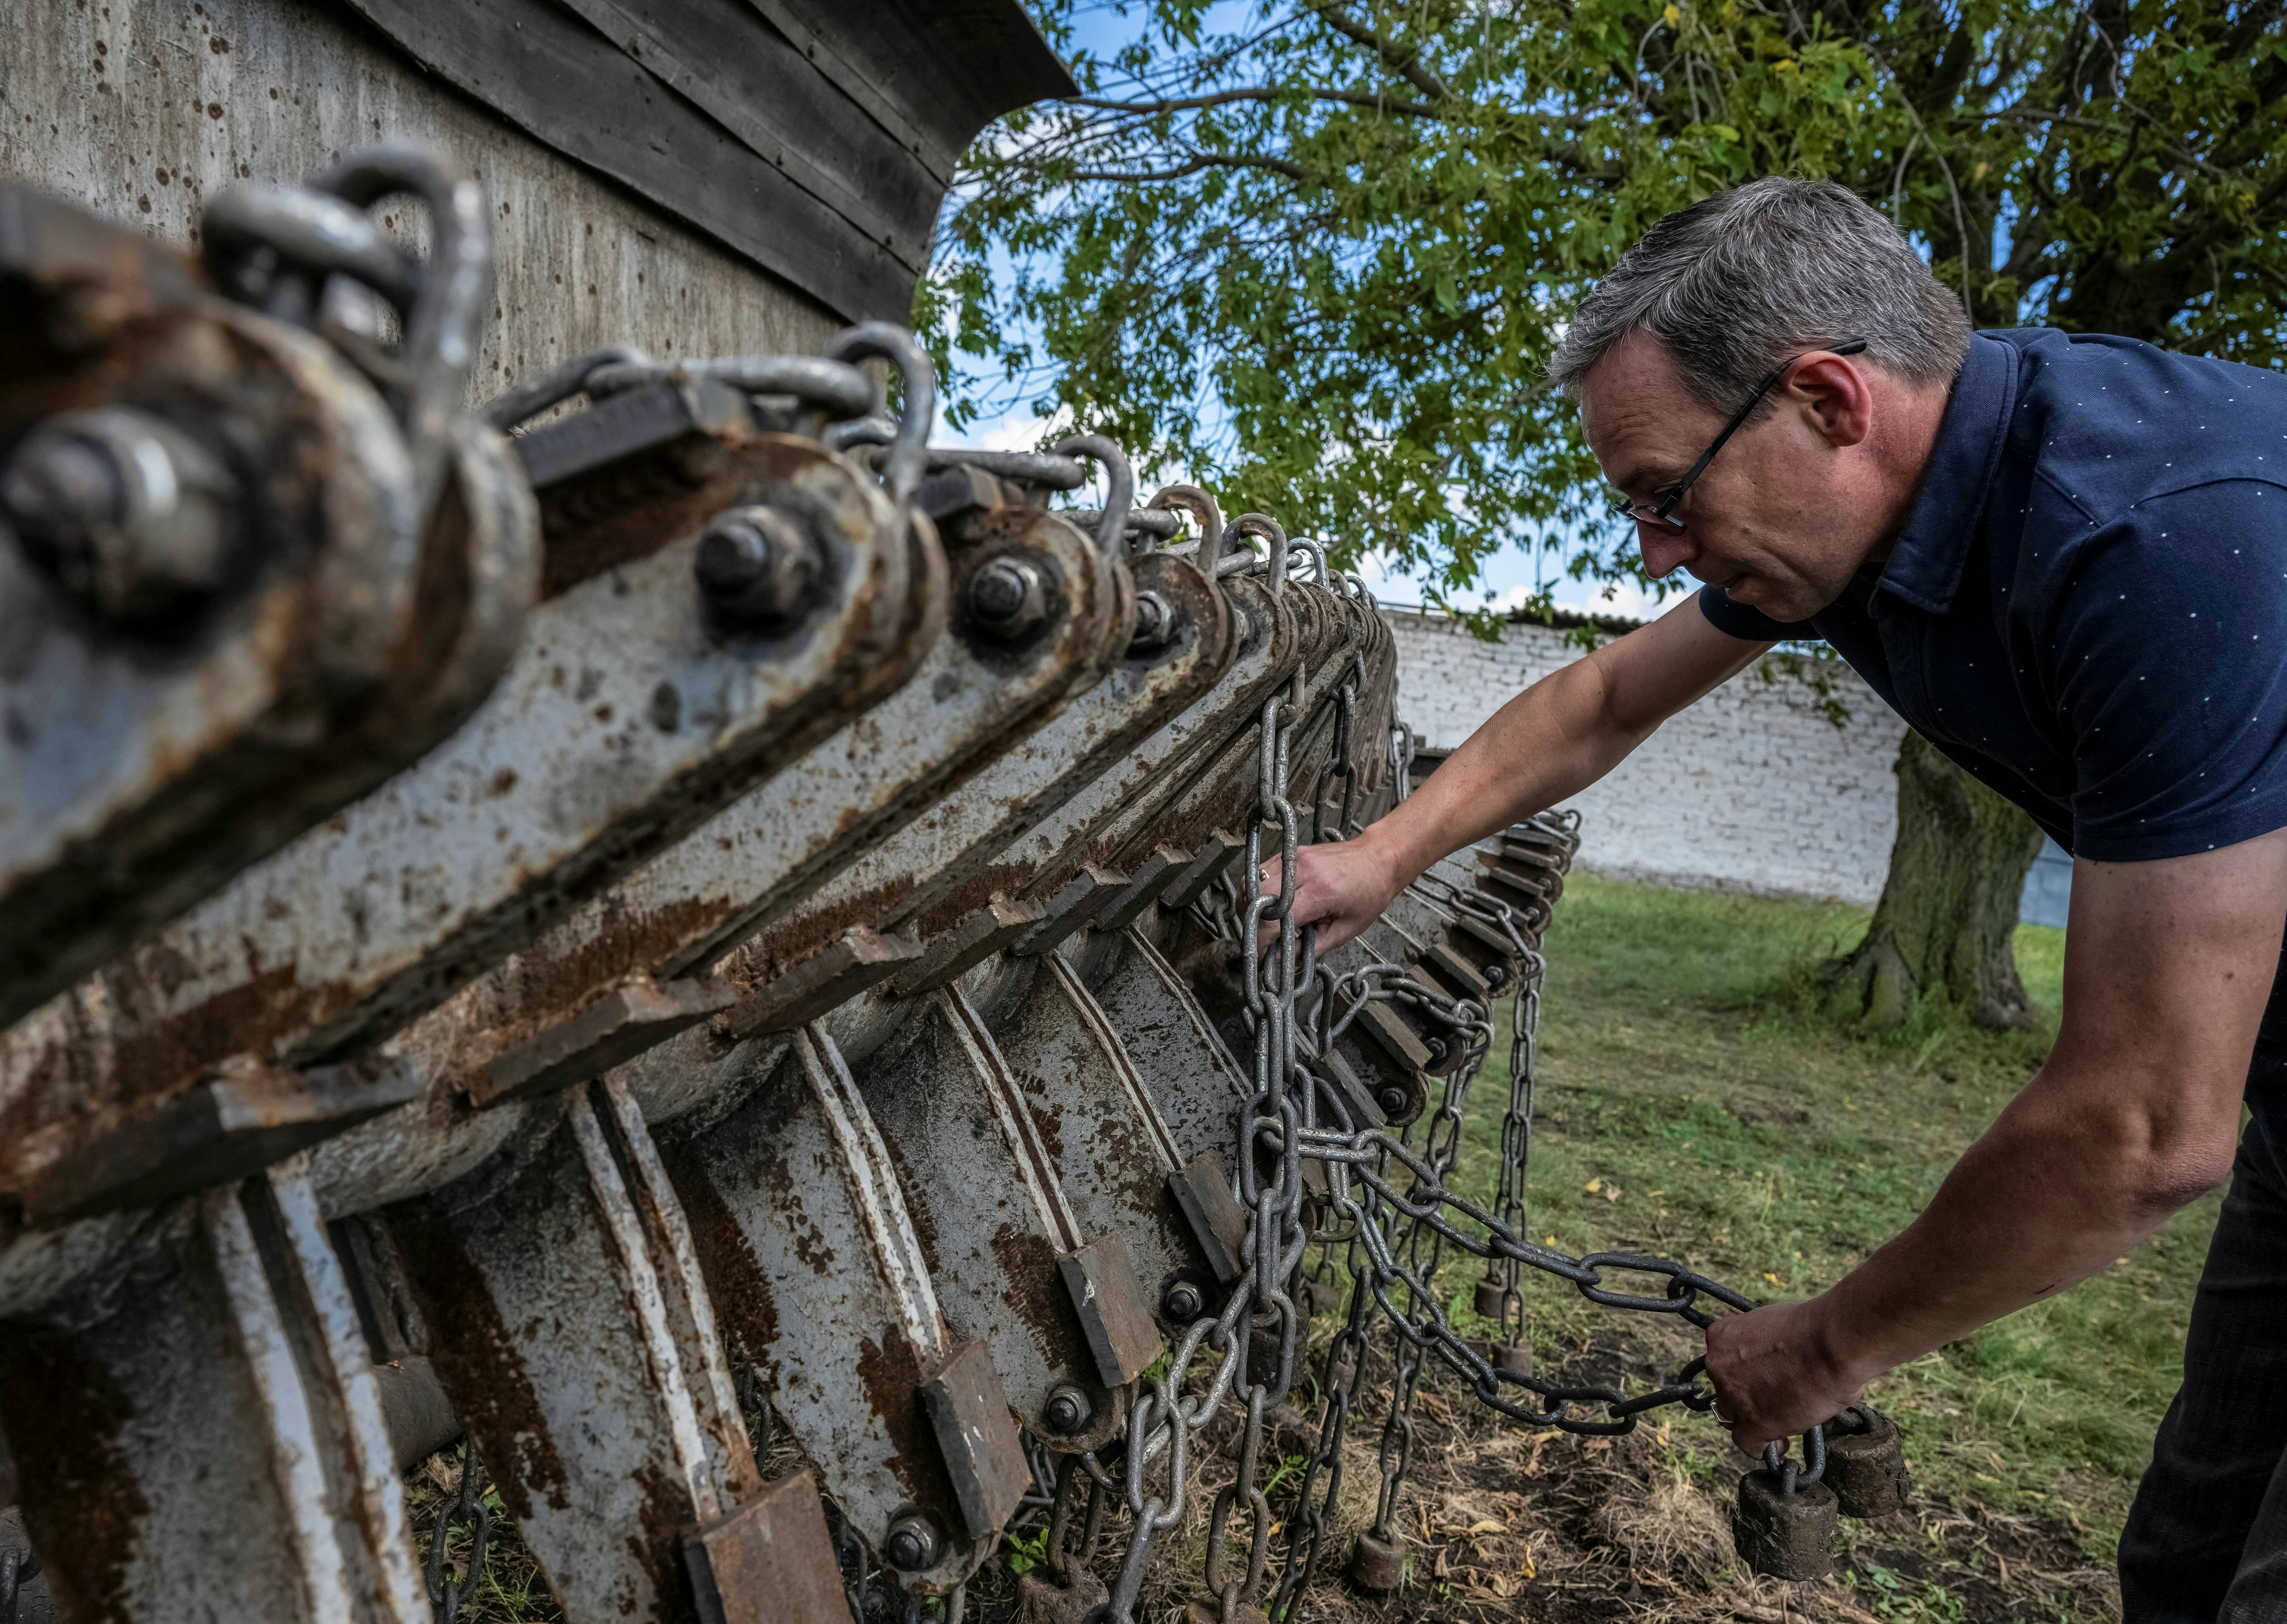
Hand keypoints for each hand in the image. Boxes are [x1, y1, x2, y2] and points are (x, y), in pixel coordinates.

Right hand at [1255, 835, 1404, 953]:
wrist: (1379, 858)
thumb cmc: (1368, 895)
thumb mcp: (1345, 931)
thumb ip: (1310, 948)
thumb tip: (1279, 960)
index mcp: (1320, 892)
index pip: (1274, 918)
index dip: (1261, 941)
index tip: (1261, 956)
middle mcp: (1303, 870)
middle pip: (1255, 898)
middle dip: (1251, 924)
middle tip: (1259, 940)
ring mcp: (1294, 857)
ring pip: (1252, 882)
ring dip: (1250, 906)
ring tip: (1261, 923)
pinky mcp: (1291, 853)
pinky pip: (1261, 872)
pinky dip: (1257, 891)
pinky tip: (1269, 905)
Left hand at [1701, 1297, 1869, 1455]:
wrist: (1832, 1343)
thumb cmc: (1814, 1327)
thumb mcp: (1772, 1324)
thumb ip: (1762, 1345)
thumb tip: (1774, 1361)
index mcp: (1721, 1337)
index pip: (1723, 1364)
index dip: (1742, 1374)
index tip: (1761, 1379)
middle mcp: (1718, 1367)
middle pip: (1726, 1390)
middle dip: (1746, 1396)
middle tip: (1773, 1400)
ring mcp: (1733, 1397)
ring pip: (1734, 1417)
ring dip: (1753, 1421)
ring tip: (1781, 1423)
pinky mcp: (1754, 1424)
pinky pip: (1748, 1444)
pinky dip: (1762, 1447)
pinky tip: (1778, 1444)